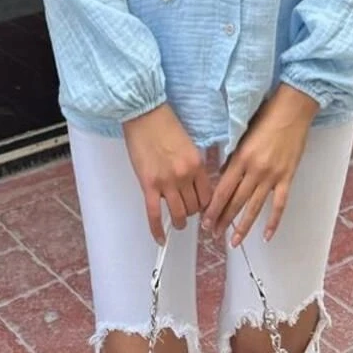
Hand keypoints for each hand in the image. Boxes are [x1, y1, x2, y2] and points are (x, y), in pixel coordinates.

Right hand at [123, 104, 212, 245]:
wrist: (144, 114)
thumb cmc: (164, 124)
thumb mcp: (189, 144)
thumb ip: (193, 165)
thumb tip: (194, 183)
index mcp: (197, 164)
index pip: (208, 196)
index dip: (205, 206)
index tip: (202, 208)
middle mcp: (184, 175)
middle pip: (194, 207)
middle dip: (192, 212)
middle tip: (187, 210)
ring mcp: (166, 182)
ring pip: (179, 214)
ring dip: (179, 222)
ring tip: (177, 222)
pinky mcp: (148, 185)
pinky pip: (154, 214)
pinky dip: (157, 230)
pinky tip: (160, 238)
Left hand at [203, 84, 318, 246]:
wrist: (293, 109)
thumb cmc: (267, 116)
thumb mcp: (243, 134)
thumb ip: (232, 157)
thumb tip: (222, 176)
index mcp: (241, 158)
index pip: (222, 190)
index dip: (213, 208)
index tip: (205, 221)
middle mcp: (255, 169)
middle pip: (236, 201)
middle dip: (223, 220)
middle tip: (214, 234)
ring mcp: (273, 175)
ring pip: (254, 207)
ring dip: (243, 226)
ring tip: (234, 242)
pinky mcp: (287, 177)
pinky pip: (280, 204)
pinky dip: (273, 221)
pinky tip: (267, 235)